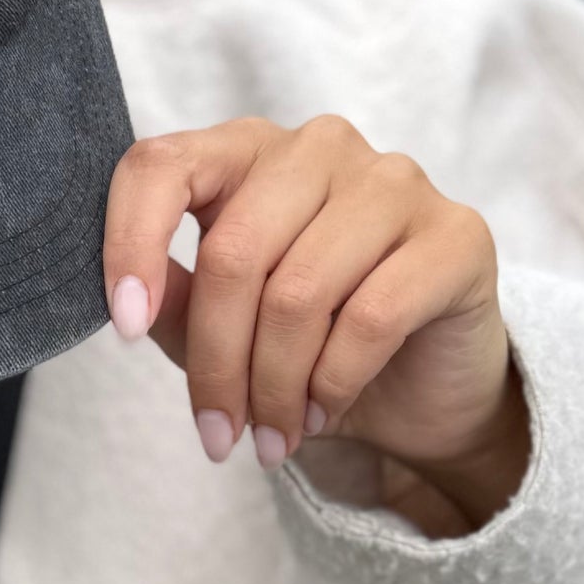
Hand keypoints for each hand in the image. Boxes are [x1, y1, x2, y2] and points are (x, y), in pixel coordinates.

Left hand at [102, 116, 530, 533]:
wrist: (420, 395)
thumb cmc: (308, 350)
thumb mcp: (220, 332)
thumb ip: (174, 303)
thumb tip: (130, 302)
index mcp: (248, 152)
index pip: (163, 166)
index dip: (131, 245)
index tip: (125, 328)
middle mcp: (321, 148)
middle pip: (235, 251)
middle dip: (218, 362)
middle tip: (218, 435)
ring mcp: (396, 183)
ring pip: (298, 291)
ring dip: (274, 387)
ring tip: (272, 435)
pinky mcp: (458, 235)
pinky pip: (371, 316)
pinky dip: (332, 382)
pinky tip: (322, 412)